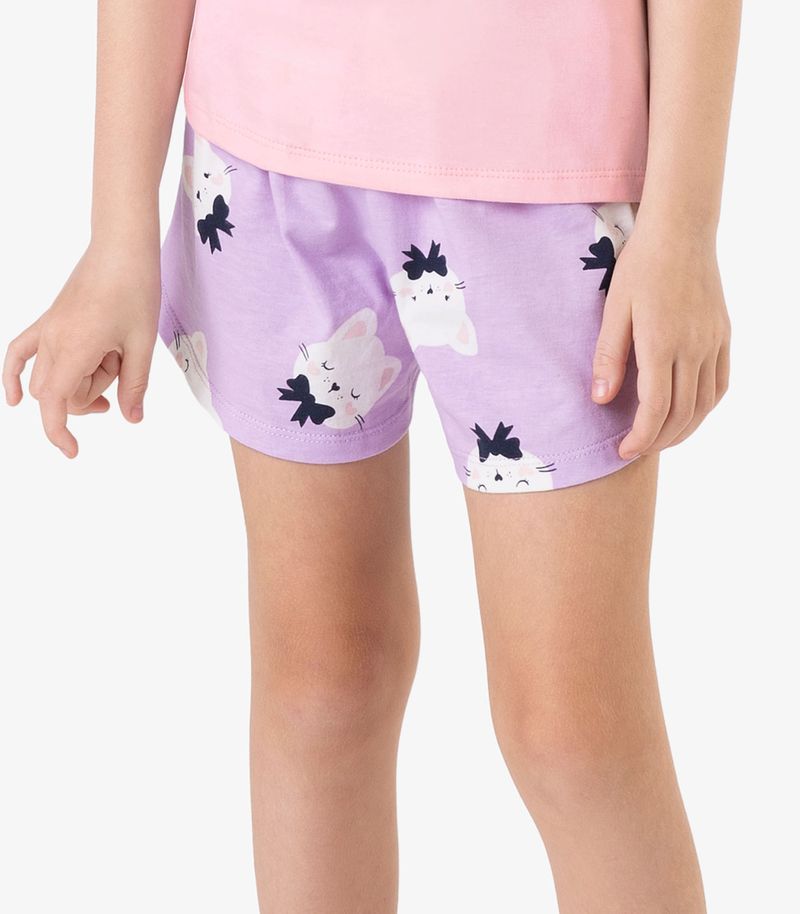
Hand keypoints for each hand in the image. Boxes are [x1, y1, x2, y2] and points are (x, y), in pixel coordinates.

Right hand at [3, 241, 159, 457]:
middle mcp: (53, 340)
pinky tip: (14, 398)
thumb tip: (131, 419)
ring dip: (78, 382)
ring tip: (110, 359)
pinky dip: (15, 374)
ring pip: (48, 377)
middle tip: (121, 373)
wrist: (122, 248)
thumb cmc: (136, 289)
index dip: (59, 432)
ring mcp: (47, 329)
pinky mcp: (48, 320)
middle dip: (88, 399)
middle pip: (59, 394)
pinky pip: (20, 351)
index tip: (72, 452)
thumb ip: (135, 385)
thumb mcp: (142, 343)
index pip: (55, 403)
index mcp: (75, 347)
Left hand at [591, 222, 730, 459]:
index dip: (640, 438)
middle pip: (681, 414)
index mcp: (661, 343)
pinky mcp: (723, 335)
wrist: (681, 231)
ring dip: (683, 430)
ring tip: (659, 439)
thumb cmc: (640, 267)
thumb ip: (608, 356)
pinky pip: (720, 384)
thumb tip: (601, 400)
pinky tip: (688, 414)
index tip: (623, 451)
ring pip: (705, 404)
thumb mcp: (613, 309)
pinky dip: (705, 408)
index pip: (655, 409)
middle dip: (658, 440)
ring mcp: (713, 342)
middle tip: (635, 450)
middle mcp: (693, 347)